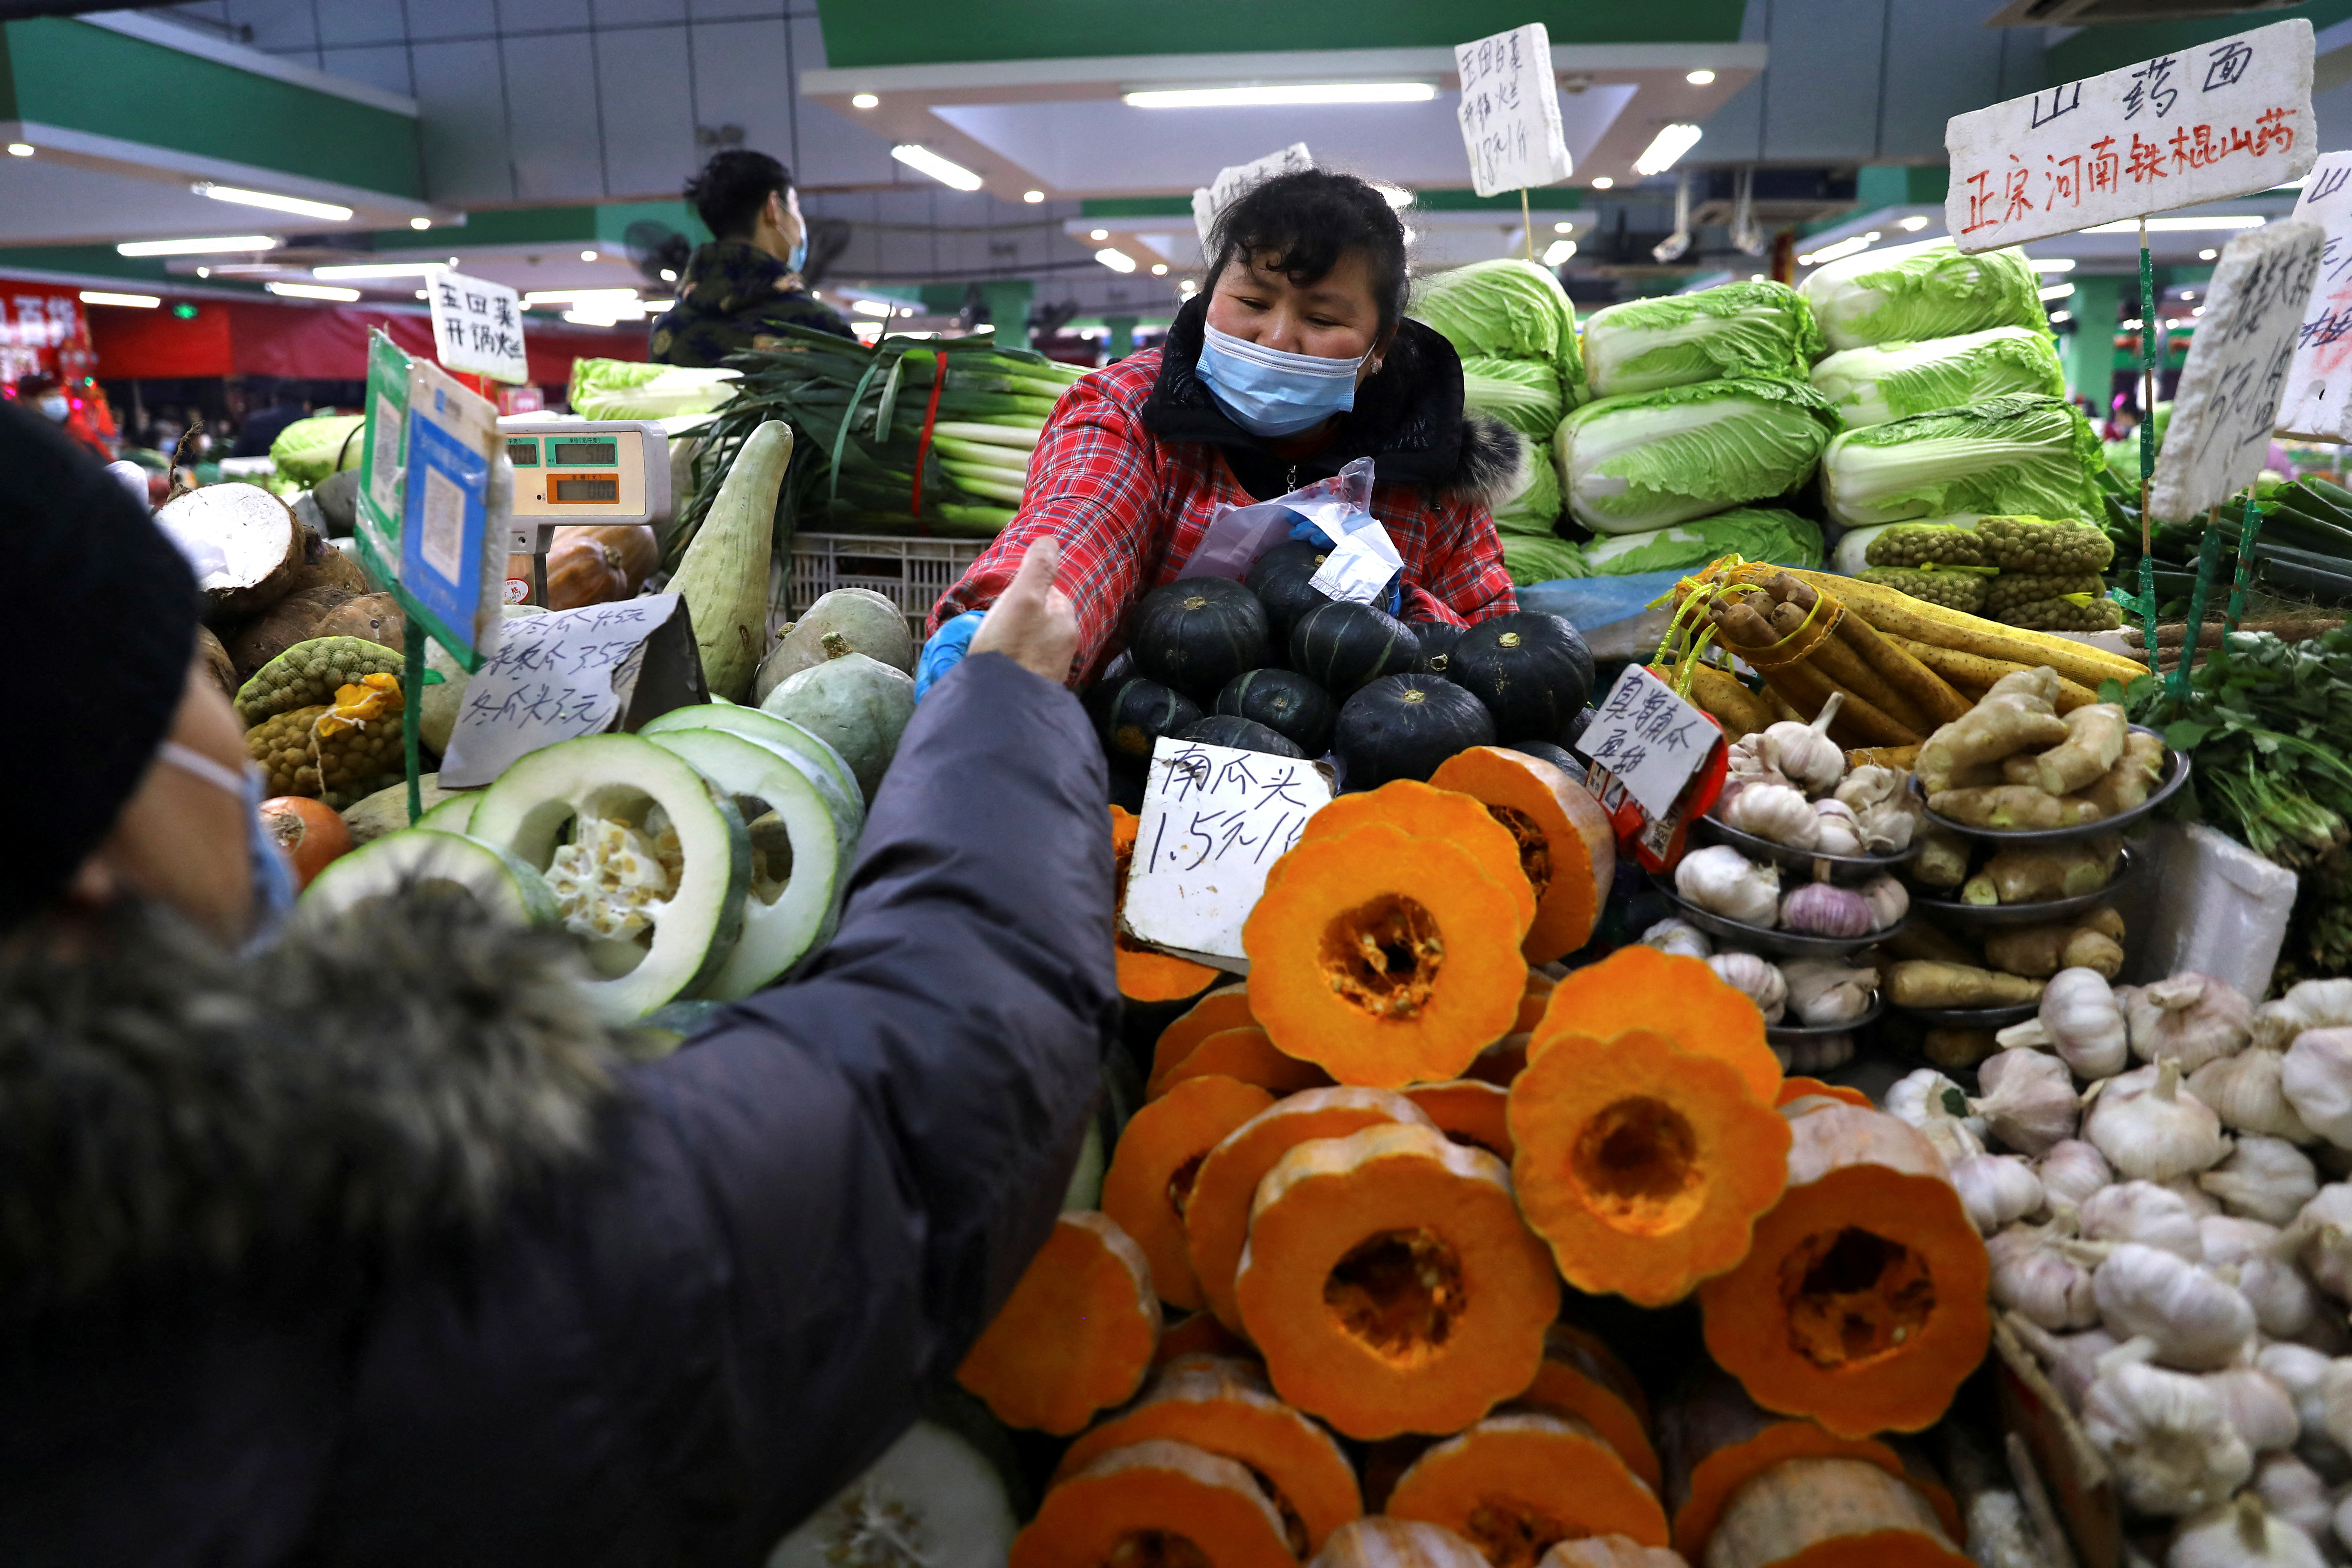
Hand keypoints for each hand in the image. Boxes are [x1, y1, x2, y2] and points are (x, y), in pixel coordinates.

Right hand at [969, 538, 1079, 685]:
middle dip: (1020, 619)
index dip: (1026, 592)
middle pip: (1040, 622)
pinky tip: (994, 670)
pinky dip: (1010, 665)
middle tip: (993, 625)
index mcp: (1065, 624)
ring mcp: (1050, 674)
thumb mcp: (1022, 599)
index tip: (1005, 600)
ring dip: (1013, 643)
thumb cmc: (1010, 650)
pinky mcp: (1034, 694)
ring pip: (1031, 647)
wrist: (1003, 710)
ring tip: (990, 648)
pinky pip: (1022, 669)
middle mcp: (1064, 650)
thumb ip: (1037, 569)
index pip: (1050, 595)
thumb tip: (1050, 541)